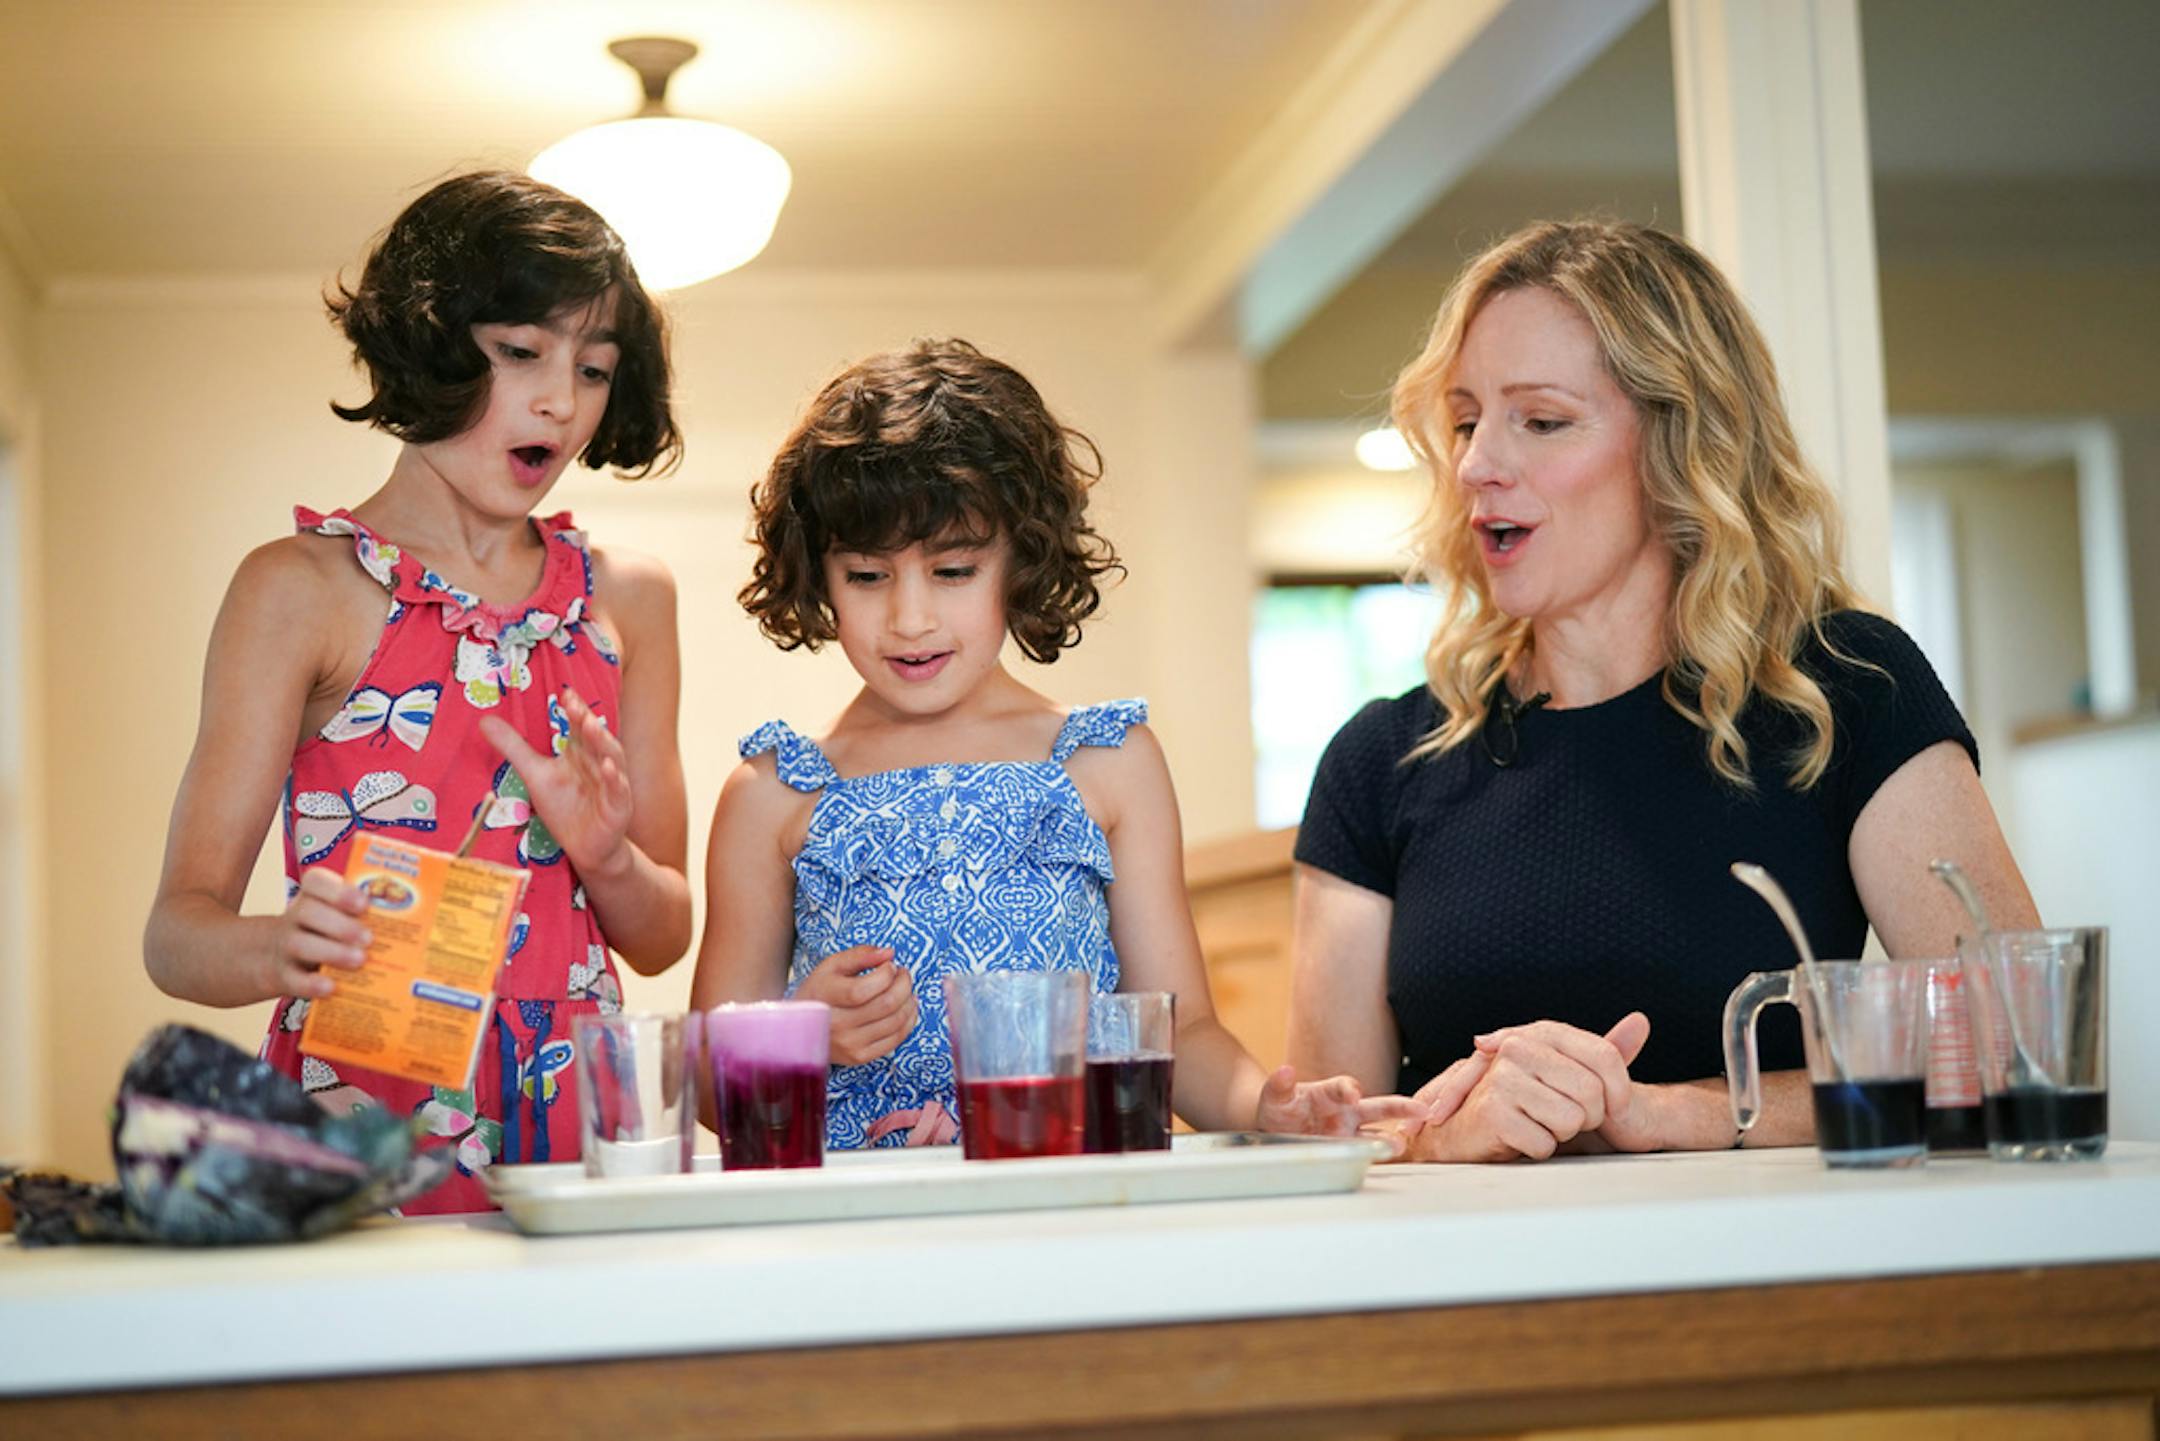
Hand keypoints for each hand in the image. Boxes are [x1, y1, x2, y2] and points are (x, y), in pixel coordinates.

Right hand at [262, 866, 370, 999]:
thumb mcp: (334, 918)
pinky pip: (292, 979)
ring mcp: (285, 947)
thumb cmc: (320, 934)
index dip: (338, 890)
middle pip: (308, 912)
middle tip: (369, 938)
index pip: (315, 882)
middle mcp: (296, 918)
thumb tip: (413, 925)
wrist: (269, 958)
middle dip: (341, 924)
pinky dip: (311, 984)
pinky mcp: (282, 976)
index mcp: (312, 898)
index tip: (363, 903)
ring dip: (332, 952)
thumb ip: (363, 917)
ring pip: (300, 944)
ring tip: (360, 960)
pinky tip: (331, 987)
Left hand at [480, 686, 632, 878]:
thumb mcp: (534, 775)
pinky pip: (618, 790)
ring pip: (611, 758)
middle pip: (595, 737)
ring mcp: (611, 784)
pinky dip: (614, 779)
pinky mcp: (617, 806)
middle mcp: (598, 762)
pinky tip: (607, 768)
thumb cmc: (565, 808)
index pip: (578, 725)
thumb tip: (484, 720)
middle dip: (587, 721)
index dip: (574, 710)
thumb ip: (513, 747)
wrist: (587, 848)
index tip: (565, 694)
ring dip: (603, 742)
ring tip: (592, 726)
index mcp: (580, 752)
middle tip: (575, 706)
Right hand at [793, 946, 917, 1065]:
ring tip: (906, 989)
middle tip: (903, 974)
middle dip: (904, 984)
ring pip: (896, 1021)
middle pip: (886, 1004)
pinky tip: (907, 1007)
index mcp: (825, 997)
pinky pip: (896, 1039)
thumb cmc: (820, 992)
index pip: (863, 989)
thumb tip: (889, 953)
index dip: (885, 974)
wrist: (801, 1029)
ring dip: (909, 1001)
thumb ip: (860, 955)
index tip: (889, 966)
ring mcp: (849, 1044)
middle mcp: (836, 1024)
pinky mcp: (860, 1056)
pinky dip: (908, 1021)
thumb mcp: (832, 966)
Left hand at [1255, 1066, 1430, 1157]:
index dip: (1349, 1089)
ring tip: (1401, 1145)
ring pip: (1376, 1135)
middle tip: (1420, 1109)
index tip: (1352, 1095)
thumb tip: (1285, 1070)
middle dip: (1400, 1107)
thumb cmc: (1279, 1109)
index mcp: (1330, 1093)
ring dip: (1390, 1140)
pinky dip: (1378, 1158)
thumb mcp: (1274, 1097)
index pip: (1345, 1087)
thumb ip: (1279, 1085)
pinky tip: (1390, 1162)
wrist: (1275, 1132)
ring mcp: (1348, 1134)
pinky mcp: (1347, 1152)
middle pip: (1377, 1107)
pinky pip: (1366, 1155)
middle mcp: (1346, 1112)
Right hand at [1417, 1013, 1649, 1161]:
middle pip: (1592, 1093)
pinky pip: (1545, 1143)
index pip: (1606, 1056)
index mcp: (1542, 1033)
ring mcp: (1503, 1078)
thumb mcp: (1567, 1070)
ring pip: (1571, 1120)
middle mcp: (1520, 1048)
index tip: (1612, 1108)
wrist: (1466, 1129)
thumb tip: (1641, 1020)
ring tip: (1538, 1124)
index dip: (1619, 1091)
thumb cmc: (1523, 1101)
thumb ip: (1606, 1050)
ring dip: (1560, 1134)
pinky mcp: (1493, 1111)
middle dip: (1586, 1118)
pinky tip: (1521, 1138)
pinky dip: (1539, 1149)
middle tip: (1562, 1118)